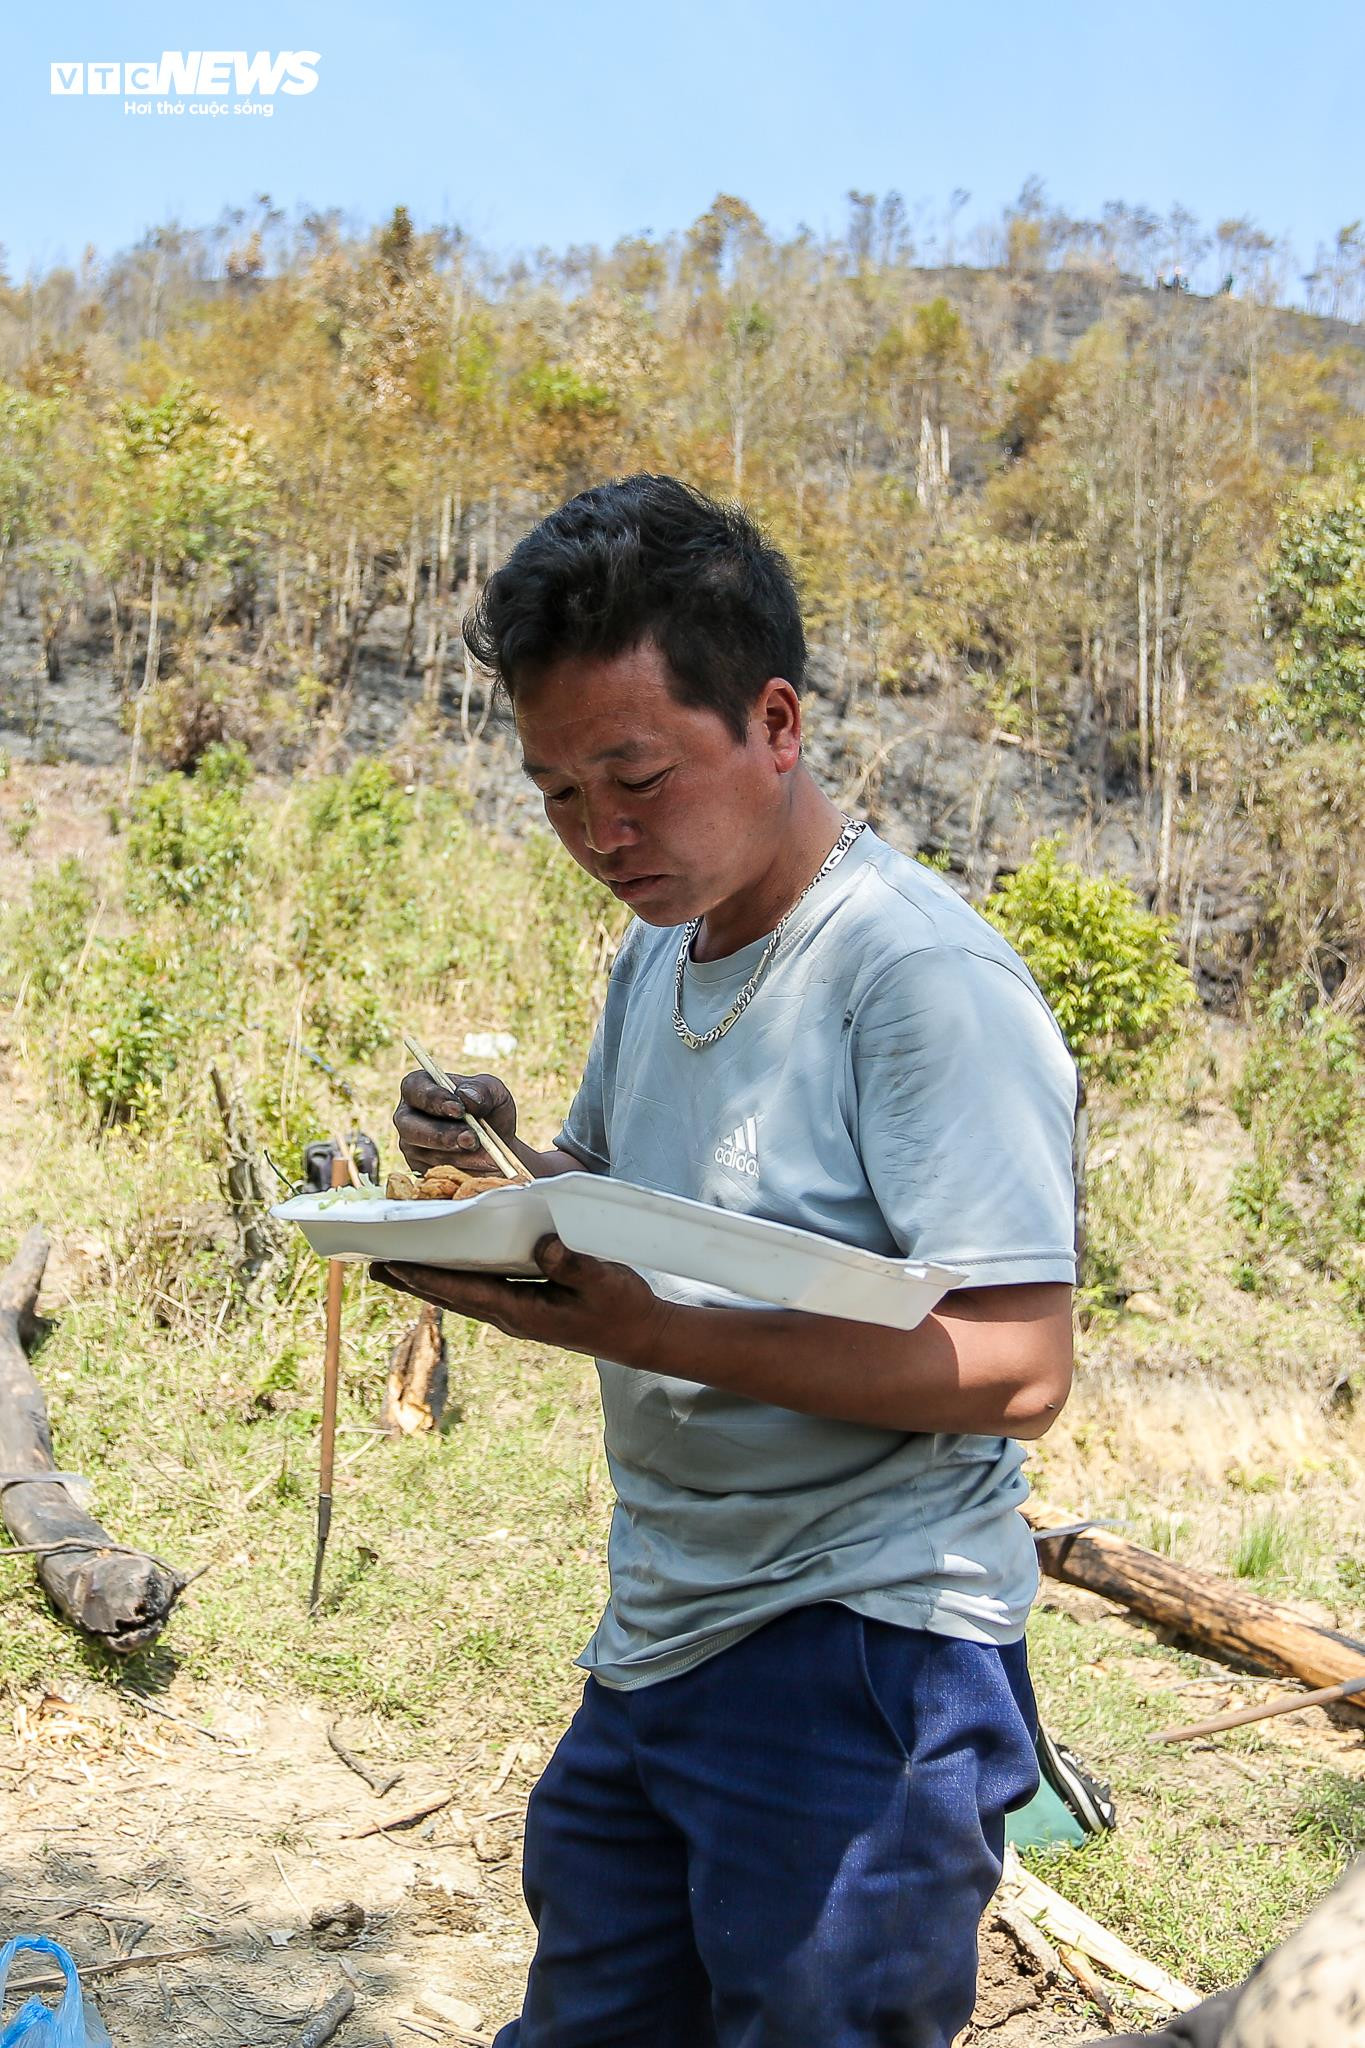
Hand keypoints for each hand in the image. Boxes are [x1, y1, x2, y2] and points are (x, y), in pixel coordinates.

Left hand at [370, 1235, 672, 1363]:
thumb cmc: (624, 1308)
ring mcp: (518, 1315)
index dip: (427, 1277)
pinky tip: (445, 1267)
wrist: (643, 1337)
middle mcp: (512, 1316)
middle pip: (452, 1296)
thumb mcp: (603, 1281)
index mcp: (524, 1313)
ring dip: (428, 1280)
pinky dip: (455, 1279)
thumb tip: (541, 1242)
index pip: (465, 1292)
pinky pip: (481, 1291)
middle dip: (412, 1279)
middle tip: (371, 1264)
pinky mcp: (526, 1308)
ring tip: (393, 1265)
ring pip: (462, 1295)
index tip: (393, 1263)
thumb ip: (572, 1263)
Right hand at [393, 1066, 516, 1176]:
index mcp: (419, 1087)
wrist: (498, 1147)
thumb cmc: (491, 1112)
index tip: (458, 1109)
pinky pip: (434, 1173)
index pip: (414, 1088)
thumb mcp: (495, 1094)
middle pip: (409, 1125)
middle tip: (470, 1139)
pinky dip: (461, 1171)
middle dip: (441, 1134)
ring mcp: (410, 1145)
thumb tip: (465, 1096)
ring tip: (485, 1155)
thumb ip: (482, 1090)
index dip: (433, 1099)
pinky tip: (480, 1167)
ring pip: (425, 1152)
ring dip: (457, 1155)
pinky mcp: (419, 1170)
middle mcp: (407, 1116)